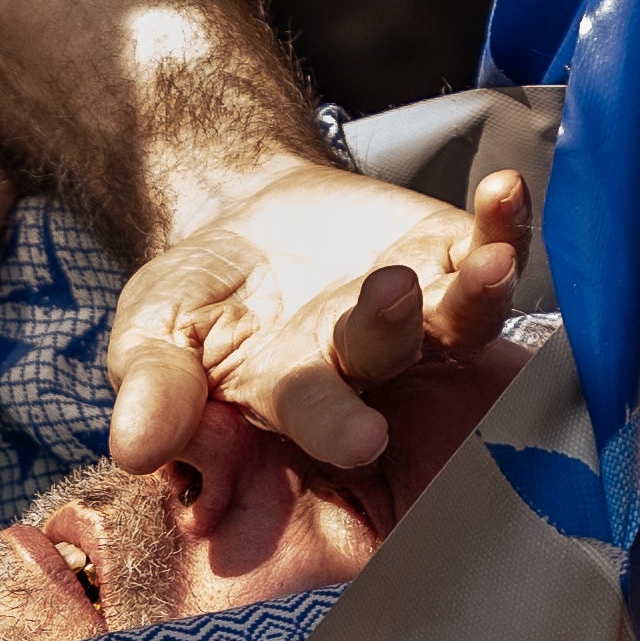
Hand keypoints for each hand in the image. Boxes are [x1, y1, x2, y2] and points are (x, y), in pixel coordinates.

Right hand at [111, 162, 527, 474]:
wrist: (242, 222)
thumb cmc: (196, 300)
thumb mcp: (150, 338)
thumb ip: (153, 390)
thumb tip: (131, 451)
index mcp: (294, 399)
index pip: (319, 416)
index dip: (337, 426)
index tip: (360, 438)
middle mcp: (366, 364)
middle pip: (390, 355)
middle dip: (395, 330)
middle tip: (393, 296)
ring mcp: (418, 312)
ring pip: (460, 315)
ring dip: (478, 291)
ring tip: (488, 261)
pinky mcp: (449, 253)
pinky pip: (488, 243)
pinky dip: (505, 221)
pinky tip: (508, 188)